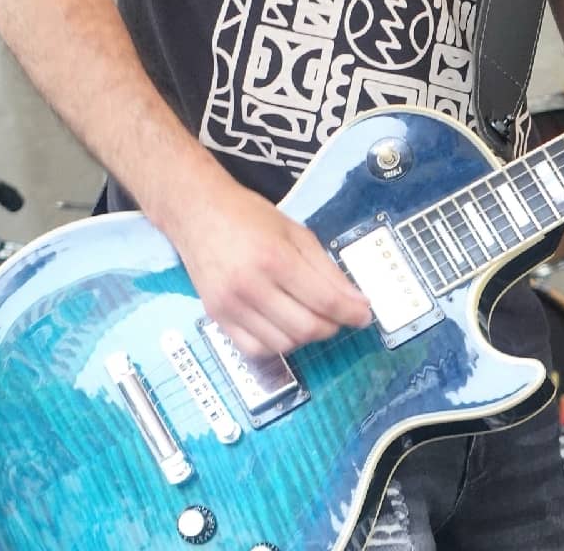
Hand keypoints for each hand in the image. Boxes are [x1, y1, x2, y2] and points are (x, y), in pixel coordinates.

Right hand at [166, 180, 371, 356]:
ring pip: (284, 344)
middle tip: (339, 315)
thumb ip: (328, 270)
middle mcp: (250, 286)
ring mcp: (230, 306)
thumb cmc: (250, 217)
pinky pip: (255, 350)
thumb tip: (357, 302)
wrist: (197, 213)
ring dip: (307, 337)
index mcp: (275, 259)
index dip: (352, 313)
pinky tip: (285, 328)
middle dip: (333, 327)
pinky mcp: (216, 318)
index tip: (366, 316)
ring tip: (311, 317)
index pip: (325, 301)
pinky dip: (278, 346)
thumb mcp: (297, 233)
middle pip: (306, 328)